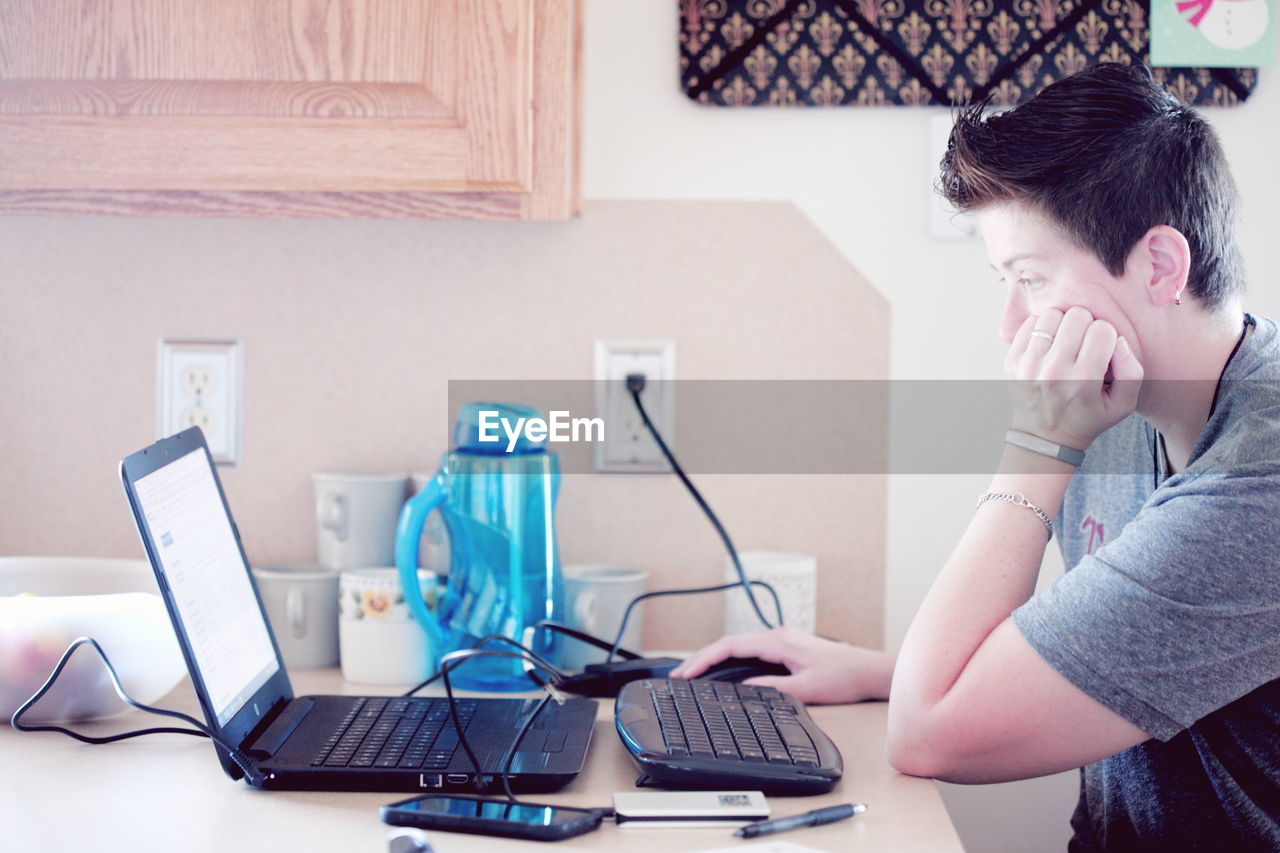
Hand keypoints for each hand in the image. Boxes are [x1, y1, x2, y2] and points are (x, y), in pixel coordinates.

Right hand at [668, 627, 895, 704]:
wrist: (868, 671)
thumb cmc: (843, 677)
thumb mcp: (806, 689)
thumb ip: (771, 689)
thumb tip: (742, 692)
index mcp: (778, 641)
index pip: (730, 646)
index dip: (703, 659)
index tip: (685, 673)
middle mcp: (777, 635)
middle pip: (728, 643)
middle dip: (701, 658)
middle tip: (679, 676)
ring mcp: (780, 640)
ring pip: (738, 646)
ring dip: (714, 658)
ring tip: (693, 674)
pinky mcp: (785, 647)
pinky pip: (749, 650)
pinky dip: (730, 660)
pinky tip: (722, 672)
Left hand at [1006, 306, 1143, 450]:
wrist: (1044, 436)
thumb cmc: (1087, 417)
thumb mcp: (1123, 404)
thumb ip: (1133, 371)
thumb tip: (1119, 340)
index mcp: (1082, 380)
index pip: (1102, 330)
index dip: (1107, 336)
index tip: (1102, 350)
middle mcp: (1053, 371)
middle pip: (1077, 316)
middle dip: (1086, 325)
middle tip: (1084, 344)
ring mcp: (1029, 364)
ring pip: (1052, 314)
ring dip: (1063, 324)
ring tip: (1066, 342)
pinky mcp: (1012, 360)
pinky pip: (1030, 322)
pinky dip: (1042, 328)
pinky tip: (1049, 344)